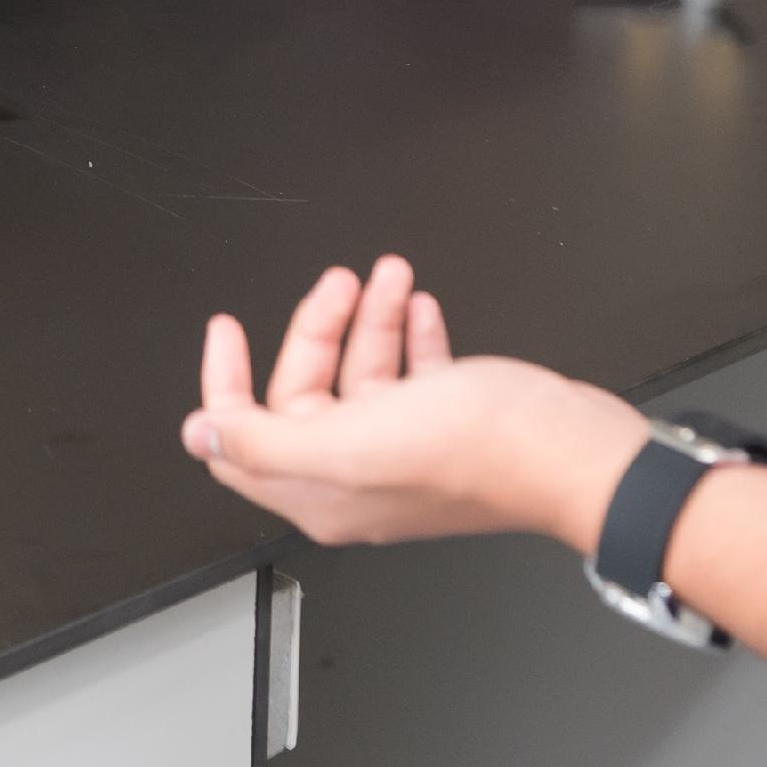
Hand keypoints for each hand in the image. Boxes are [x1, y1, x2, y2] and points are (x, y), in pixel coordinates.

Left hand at [181, 255, 647, 551]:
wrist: (569, 452)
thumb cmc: (477, 450)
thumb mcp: (349, 441)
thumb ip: (265, 439)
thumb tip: (197, 435)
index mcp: (322, 490)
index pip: (243, 441)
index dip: (225, 383)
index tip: (227, 326)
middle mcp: (357, 476)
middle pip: (306, 394)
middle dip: (318, 328)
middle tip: (340, 280)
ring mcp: (405, 452)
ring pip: (364, 375)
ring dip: (370, 320)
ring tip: (390, 276)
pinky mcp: (449, 428)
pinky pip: (414, 374)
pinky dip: (410, 335)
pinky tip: (418, 307)